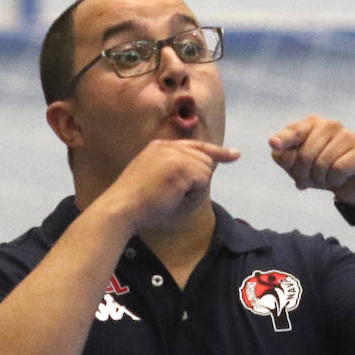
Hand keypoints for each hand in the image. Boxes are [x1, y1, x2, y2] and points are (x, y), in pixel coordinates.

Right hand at [101, 139, 240, 231]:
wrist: (120, 208)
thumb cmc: (135, 203)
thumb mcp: (154, 178)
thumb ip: (176, 168)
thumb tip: (209, 166)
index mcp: (158, 147)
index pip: (195, 146)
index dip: (217, 151)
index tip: (234, 155)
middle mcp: (166, 146)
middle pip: (204, 158)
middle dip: (198, 179)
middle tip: (175, 194)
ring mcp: (173, 155)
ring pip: (205, 169)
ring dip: (195, 188)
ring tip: (170, 195)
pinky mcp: (179, 167)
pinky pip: (203, 180)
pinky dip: (194, 192)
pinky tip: (174, 196)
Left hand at [269, 115, 354, 203]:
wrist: (350, 184)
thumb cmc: (319, 170)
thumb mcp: (296, 166)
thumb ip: (284, 157)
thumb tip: (281, 152)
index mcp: (311, 124)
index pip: (293, 132)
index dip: (283, 140)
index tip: (273, 144)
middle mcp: (330, 125)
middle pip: (305, 155)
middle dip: (304, 174)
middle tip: (311, 178)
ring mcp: (348, 135)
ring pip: (322, 163)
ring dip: (320, 179)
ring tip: (326, 178)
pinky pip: (338, 169)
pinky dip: (334, 180)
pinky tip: (340, 177)